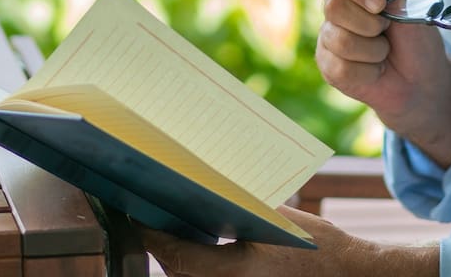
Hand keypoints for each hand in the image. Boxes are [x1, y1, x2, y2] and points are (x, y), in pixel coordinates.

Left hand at [140, 205, 435, 276]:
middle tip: (142, 203)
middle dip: (157, 237)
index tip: (131, 204)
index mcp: (230, 274)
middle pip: (174, 265)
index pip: (171, 251)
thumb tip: (203, 184)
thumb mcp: (277, 219)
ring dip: (174, 251)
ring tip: (163, 217)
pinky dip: (195, 261)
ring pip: (187, 275)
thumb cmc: (320, 251)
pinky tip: (196, 237)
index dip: (146, 228)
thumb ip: (238, 206)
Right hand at [317, 0, 450, 165]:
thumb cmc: (417, 41)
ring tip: (384, 54)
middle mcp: (338, 8)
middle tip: (387, 31)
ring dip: (373, 50)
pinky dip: (368, 72)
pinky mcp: (328, 65)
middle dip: (368, 23)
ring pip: (339, 38)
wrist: (422, 83)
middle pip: (333, 4)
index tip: (380, 2)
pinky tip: (375, 71)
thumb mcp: (410, 7)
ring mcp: (330, 36)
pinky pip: (340, 66)